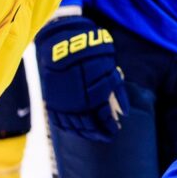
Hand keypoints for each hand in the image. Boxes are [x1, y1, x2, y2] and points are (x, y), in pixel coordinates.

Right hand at [34, 16, 128, 142]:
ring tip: (94, 135)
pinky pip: (58, 120)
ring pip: (73, 125)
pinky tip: (74, 130)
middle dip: (99, 132)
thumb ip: (117, 92)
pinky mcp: (51, 99)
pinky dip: (67, 127)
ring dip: (85, 133)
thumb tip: (125, 113)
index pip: (102, 118)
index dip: (110, 126)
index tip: (116, 129)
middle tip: (108, 136)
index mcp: (92, 96)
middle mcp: (76, 102)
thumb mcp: (110, 69)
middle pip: (88, 125)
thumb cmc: (92, 53)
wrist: (62, 42)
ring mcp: (61, 102)